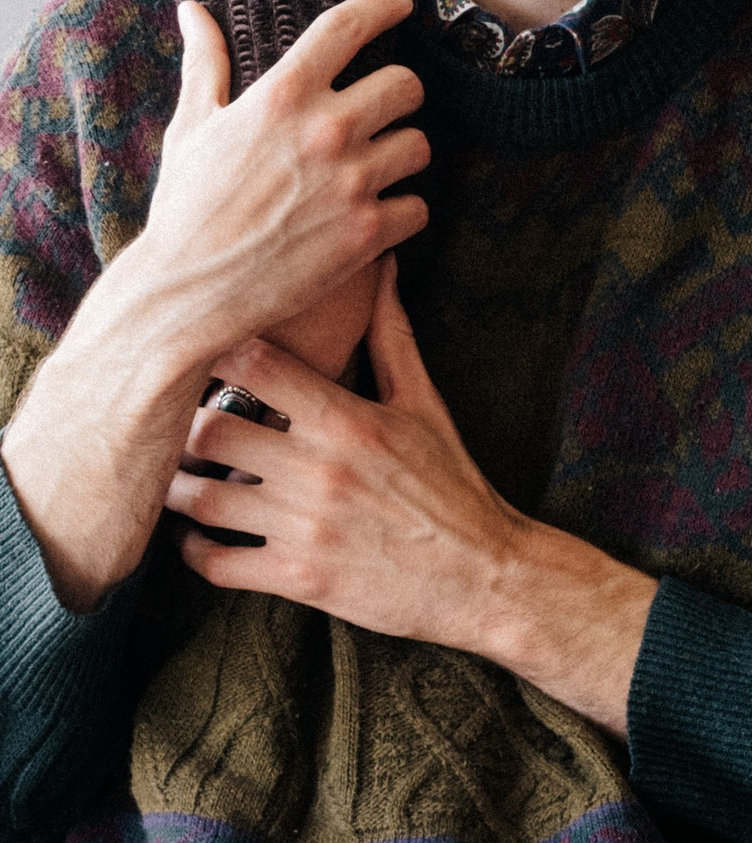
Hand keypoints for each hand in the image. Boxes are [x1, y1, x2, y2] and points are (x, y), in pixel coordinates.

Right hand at [139, 0, 428, 373]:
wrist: (186, 291)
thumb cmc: (186, 206)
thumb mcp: (191, 128)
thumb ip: (205, 64)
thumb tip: (193, 9)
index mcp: (281, 95)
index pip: (349, 26)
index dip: (384, 6)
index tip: (402, 4)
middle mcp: (325, 130)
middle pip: (407, 86)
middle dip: (398, 98)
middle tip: (383, 114)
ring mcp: (352, 182)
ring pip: (420, 145)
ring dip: (402, 157)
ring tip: (372, 172)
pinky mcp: (368, 233)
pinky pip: (419, 206)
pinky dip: (403, 213)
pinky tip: (374, 218)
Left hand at [165, 268, 649, 734]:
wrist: (483, 575)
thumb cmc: (453, 484)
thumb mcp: (425, 405)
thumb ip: (391, 336)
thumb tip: (381, 265)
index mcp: (348, 420)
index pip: (254, 364)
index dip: (216, 352)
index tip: (203, 355)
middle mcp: (320, 470)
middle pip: (209, 432)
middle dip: (185, 427)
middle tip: (178, 424)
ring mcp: (305, 527)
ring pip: (201, 500)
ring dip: (178, 490)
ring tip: (178, 478)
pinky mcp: (298, 577)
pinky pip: (216, 563)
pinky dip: (194, 550)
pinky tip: (198, 535)